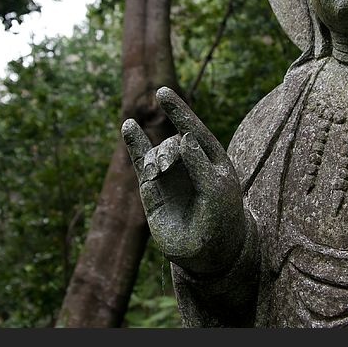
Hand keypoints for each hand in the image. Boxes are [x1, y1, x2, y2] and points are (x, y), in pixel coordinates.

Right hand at [122, 87, 245, 274]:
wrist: (206, 253)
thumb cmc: (219, 220)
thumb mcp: (216, 193)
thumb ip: (200, 166)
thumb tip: (184, 137)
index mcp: (210, 158)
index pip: (193, 129)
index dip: (178, 111)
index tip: (161, 93)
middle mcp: (189, 161)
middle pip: (174, 142)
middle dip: (168, 150)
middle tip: (165, 167)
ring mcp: (170, 174)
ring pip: (157, 153)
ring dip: (156, 158)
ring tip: (157, 171)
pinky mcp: (152, 188)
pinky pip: (141, 161)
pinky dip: (134, 144)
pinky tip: (128, 126)